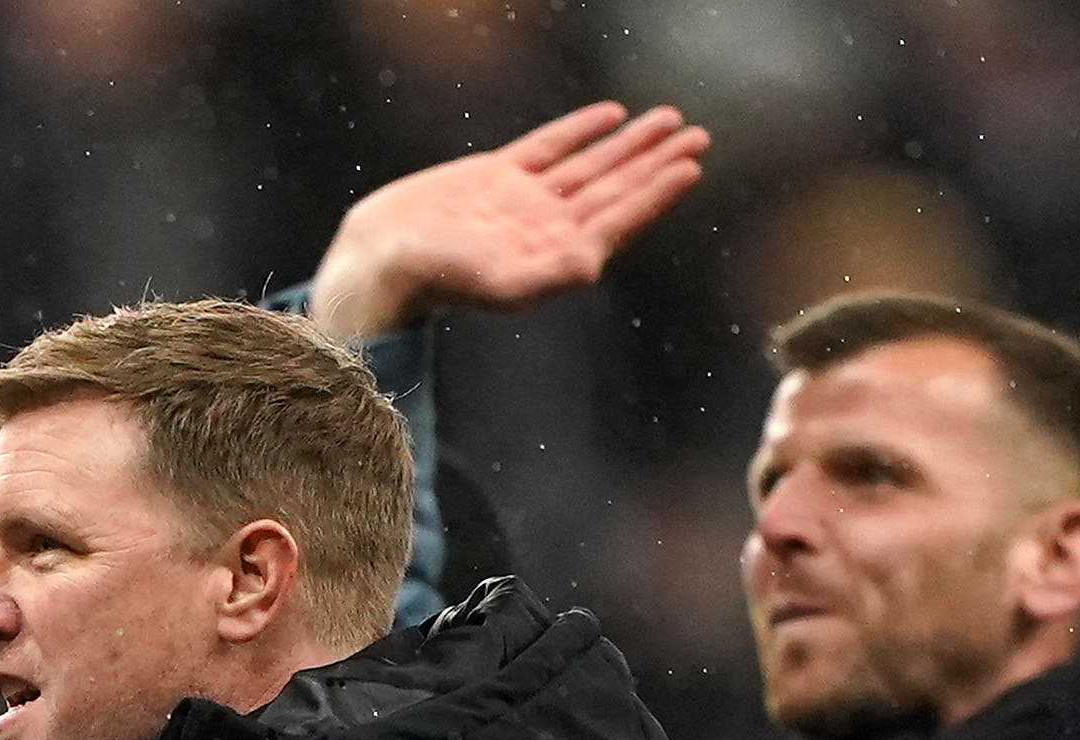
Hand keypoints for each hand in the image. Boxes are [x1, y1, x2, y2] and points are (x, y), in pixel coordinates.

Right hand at [307, 101, 710, 342]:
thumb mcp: (498, 283)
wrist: (381, 259)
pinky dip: (581, 130)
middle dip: (657, 162)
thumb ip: (551, 274)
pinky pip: (550, 148)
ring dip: (631, 145)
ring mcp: (525, 202)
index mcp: (559, 256)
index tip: (691, 165)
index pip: (621, 217)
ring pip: (591, 166)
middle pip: (616, 188)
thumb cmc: (435, 279)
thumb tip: (594, 263)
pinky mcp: (497, 178)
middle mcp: (549, 229)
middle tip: (698, 135)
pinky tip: (610, 116)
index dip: (658, 192)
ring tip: (668, 122)